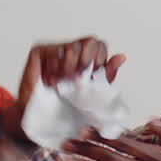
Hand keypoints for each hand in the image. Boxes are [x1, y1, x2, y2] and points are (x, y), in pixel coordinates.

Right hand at [0, 37, 126, 144]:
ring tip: (61, 84)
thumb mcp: (92, 92)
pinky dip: (54, 72)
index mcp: (85, 58)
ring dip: (69, 71)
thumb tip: (121, 57)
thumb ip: (105, 74)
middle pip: (89, 42)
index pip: (99, 45)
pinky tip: (50, 82)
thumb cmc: (65, 105)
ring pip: (72, 48)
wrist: (42, 118)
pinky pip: (53, 53)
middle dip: (86, 63)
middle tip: (77, 80)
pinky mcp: (39, 52)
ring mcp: (54, 49)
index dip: (99, 61)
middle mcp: (71, 51)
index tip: (91, 77)